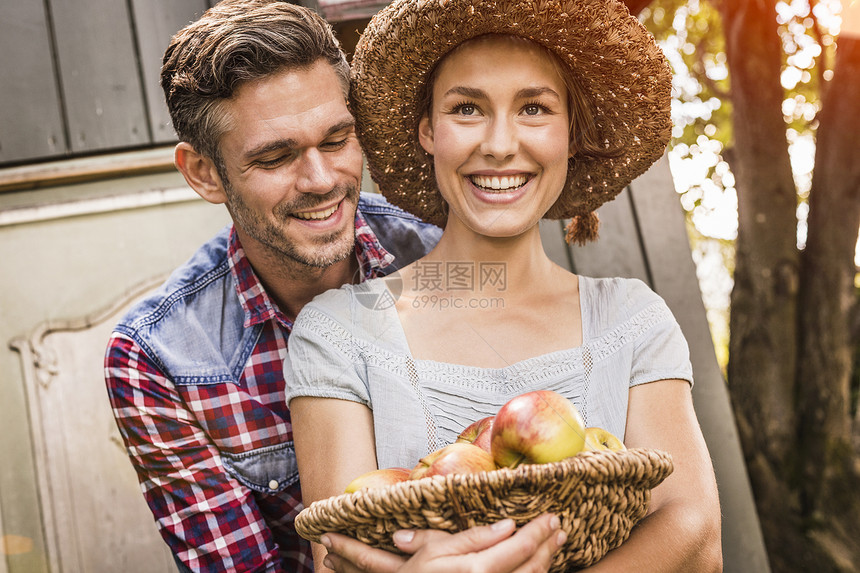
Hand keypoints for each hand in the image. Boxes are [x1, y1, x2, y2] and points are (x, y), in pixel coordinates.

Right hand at [319, 513, 565, 572]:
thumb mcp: (433, 551)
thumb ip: (472, 539)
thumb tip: (506, 526)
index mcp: (476, 571)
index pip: (519, 547)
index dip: (538, 531)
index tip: (551, 517)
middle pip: (532, 566)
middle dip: (548, 545)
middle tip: (558, 528)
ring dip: (546, 561)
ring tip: (555, 544)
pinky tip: (537, 568)